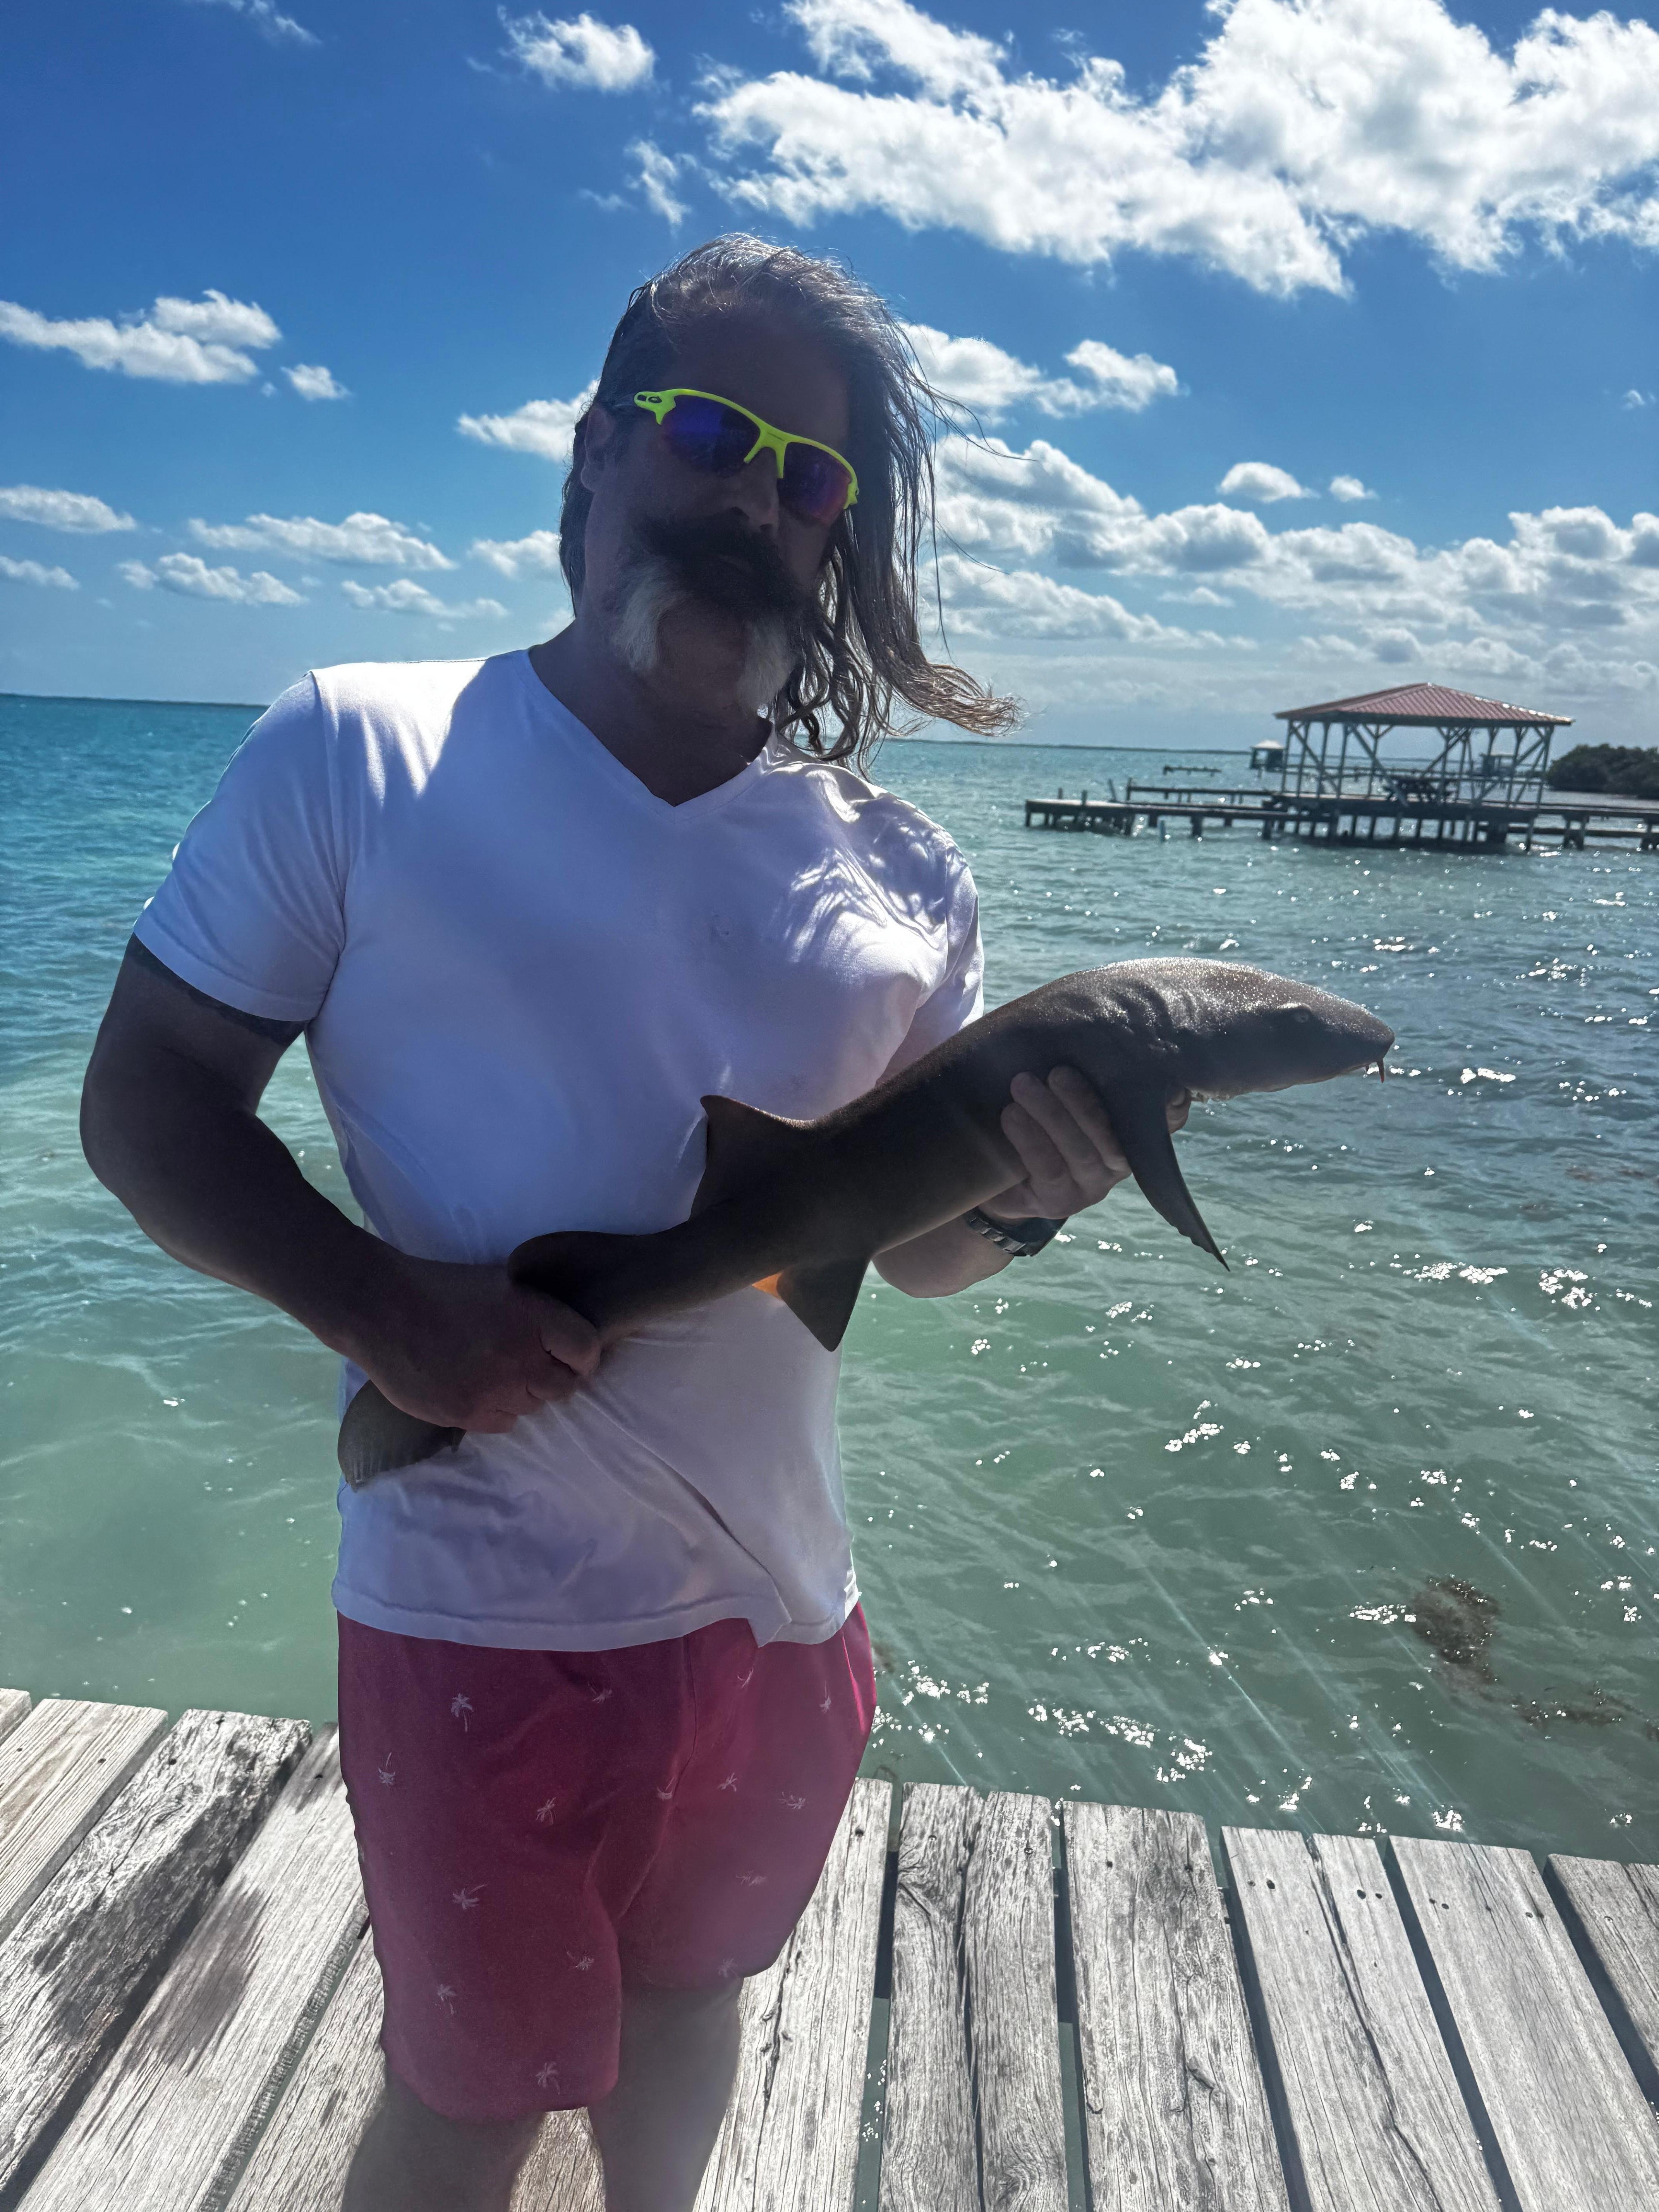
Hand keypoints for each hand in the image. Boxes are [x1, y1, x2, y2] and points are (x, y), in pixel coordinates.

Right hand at [347, 1251, 601, 1434]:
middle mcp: (519, 1358)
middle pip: (563, 1387)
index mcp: (533, 1317)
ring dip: (522, 1393)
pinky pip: (503, 1423)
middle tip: (533, 1365)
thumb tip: (562, 1339)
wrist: (382, 1308)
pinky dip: (497, 1410)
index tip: (572, 1355)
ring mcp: (492, 1390)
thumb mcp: (502, 1284)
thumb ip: (536, 1314)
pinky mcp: (464, 1414)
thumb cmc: (442, 1287)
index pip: (586, 1351)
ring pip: (532, 1407)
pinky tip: (478, 1388)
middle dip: (554, 1377)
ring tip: (496, 1372)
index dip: (583, 1356)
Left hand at [983, 1068, 1189, 1222]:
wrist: (998, 1174)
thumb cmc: (1037, 1115)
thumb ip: (1081, 1065)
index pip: (1157, 1115)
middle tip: (1056, 1070)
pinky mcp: (1062, 1202)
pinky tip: (1010, 1115)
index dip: (1161, 1101)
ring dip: (1051, 1114)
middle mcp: (1120, 1160)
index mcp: (1130, 1130)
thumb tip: (1089, 1012)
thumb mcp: (1061, 1089)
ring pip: (1081, 1150)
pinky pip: (1049, 1169)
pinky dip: (1029, 1139)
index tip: (1146, 1072)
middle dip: (1083, 1100)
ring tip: (1021, 1084)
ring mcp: (1092, 1184)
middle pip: (1112, 1134)